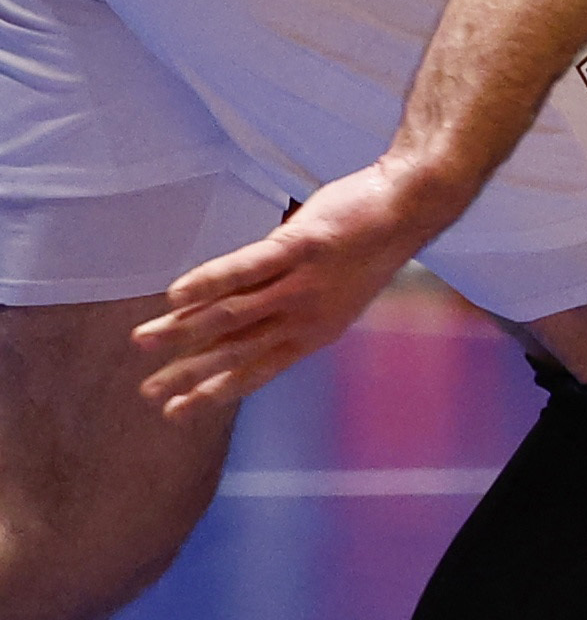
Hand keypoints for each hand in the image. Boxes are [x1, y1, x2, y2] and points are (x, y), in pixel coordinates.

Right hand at [133, 154, 464, 417]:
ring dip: (184, 329)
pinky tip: (175, 295)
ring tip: (143, 340)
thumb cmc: (365, 248)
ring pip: (233, 314)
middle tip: (148, 392)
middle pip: (236, 351)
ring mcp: (304, 282)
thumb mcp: (328, 292)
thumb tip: (226, 319)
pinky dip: (209, 282)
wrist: (411, 206)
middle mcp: (308, 316)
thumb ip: (279, 307)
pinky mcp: (302, 245)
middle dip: (189, 374)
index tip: (176, 413)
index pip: (255, 372)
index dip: (214, 393)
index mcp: (316, 333)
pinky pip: (246, 268)